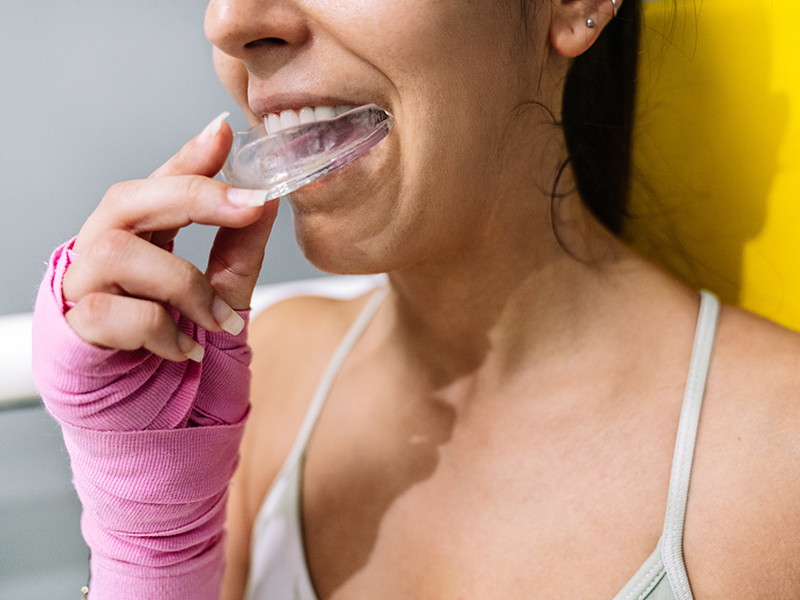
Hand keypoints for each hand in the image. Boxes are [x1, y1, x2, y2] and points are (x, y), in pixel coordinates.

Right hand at [62, 113, 278, 361]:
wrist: (156, 421)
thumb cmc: (183, 352)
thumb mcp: (225, 295)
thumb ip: (240, 248)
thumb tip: (267, 197)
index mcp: (140, 239)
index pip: (160, 184)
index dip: (190, 157)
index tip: (224, 132)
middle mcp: (102, 252)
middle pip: (128, 199)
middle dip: (193, 197)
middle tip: (247, 208)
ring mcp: (83, 288)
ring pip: (118, 252)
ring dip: (183, 284)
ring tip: (217, 319)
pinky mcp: (74, 328)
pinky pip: (112, 311)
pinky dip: (161, 329)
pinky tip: (184, 348)